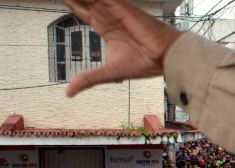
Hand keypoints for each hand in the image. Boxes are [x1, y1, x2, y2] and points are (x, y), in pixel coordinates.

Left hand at [61, 0, 182, 96]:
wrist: (166, 57)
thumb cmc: (146, 62)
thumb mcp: (110, 73)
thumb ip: (88, 79)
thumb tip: (69, 92)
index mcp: (106, 28)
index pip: (82, 12)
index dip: (70, 4)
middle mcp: (109, 16)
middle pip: (83, 0)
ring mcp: (115, 9)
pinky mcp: (122, 6)